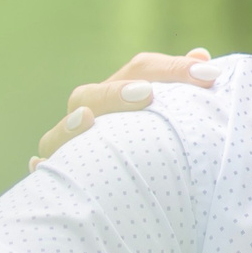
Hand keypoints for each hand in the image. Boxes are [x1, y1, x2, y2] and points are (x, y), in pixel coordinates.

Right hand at [32, 50, 222, 166]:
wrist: (142, 196)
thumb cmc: (168, 147)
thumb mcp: (182, 120)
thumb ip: (187, 90)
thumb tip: (202, 57)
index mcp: (124, 93)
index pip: (142, 69)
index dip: (173, 69)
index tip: (209, 76)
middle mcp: (93, 113)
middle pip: (92, 95)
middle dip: (117, 92)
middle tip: (146, 95)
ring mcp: (71, 144)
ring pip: (59, 131)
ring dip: (70, 126)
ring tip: (86, 120)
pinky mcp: (62, 173)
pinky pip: (46, 168)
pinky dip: (43, 164)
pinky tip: (41, 163)